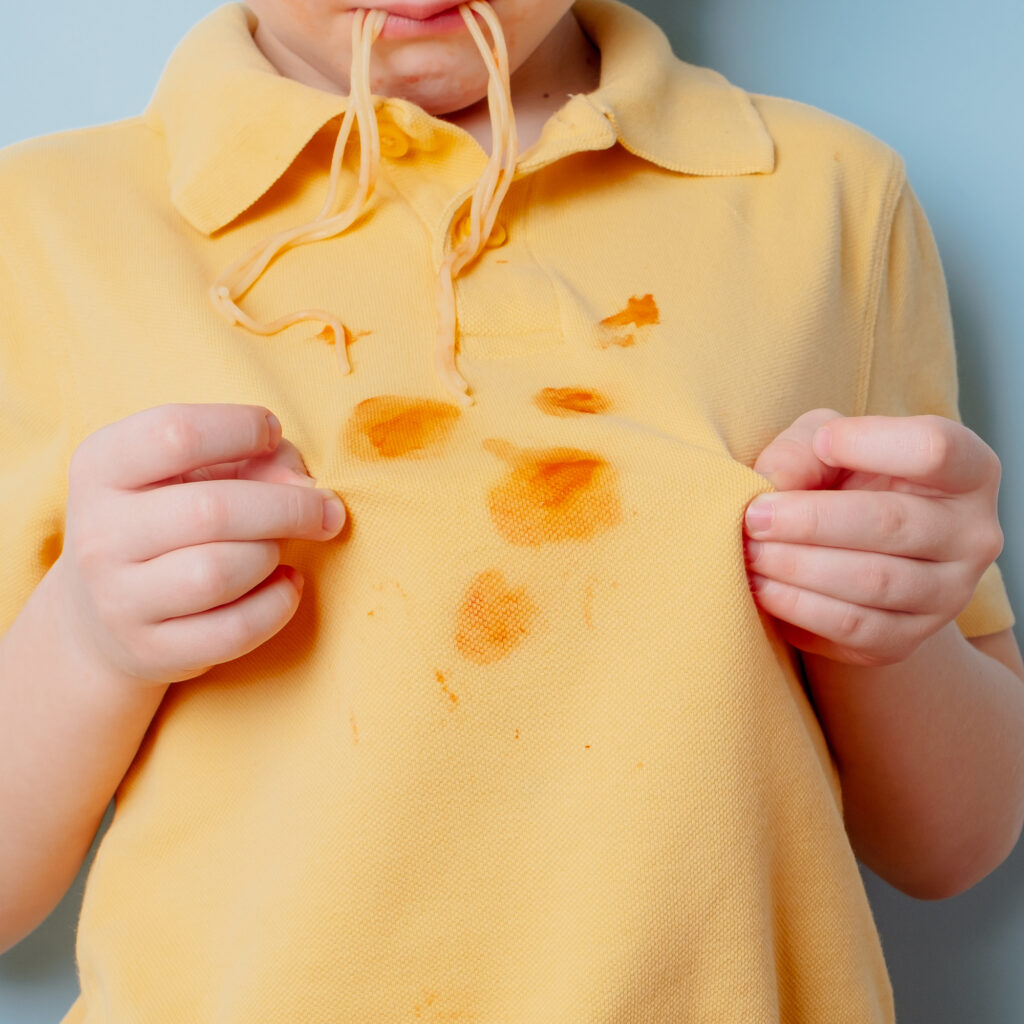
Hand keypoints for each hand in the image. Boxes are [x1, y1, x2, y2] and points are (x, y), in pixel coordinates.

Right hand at [53, 404, 345, 685]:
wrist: (104, 612)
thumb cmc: (170, 518)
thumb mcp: (194, 472)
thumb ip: (256, 460)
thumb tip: (305, 487)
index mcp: (100, 468)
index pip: (175, 434)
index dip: (240, 428)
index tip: (271, 433)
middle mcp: (97, 534)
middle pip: (211, 512)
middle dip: (288, 507)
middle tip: (325, 508)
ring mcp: (119, 601)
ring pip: (220, 572)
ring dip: (272, 554)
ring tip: (280, 548)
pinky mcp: (151, 652)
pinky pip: (236, 630)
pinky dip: (278, 603)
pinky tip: (286, 584)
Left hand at [744, 409, 1002, 665]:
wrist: (848, 552)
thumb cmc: (841, 479)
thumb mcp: (824, 441)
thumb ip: (802, 449)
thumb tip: (774, 484)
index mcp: (967, 471)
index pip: (935, 449)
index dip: (870, 442)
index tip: (822, 443)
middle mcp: (972, 536)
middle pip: (892, 523)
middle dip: (810, 520)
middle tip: (754, 516)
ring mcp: (946, 595)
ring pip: (870, 582)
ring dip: (796, 566)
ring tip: (750, 551)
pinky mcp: (906, 640)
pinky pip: (851, 627)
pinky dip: (797, 606)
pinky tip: (761, 586)